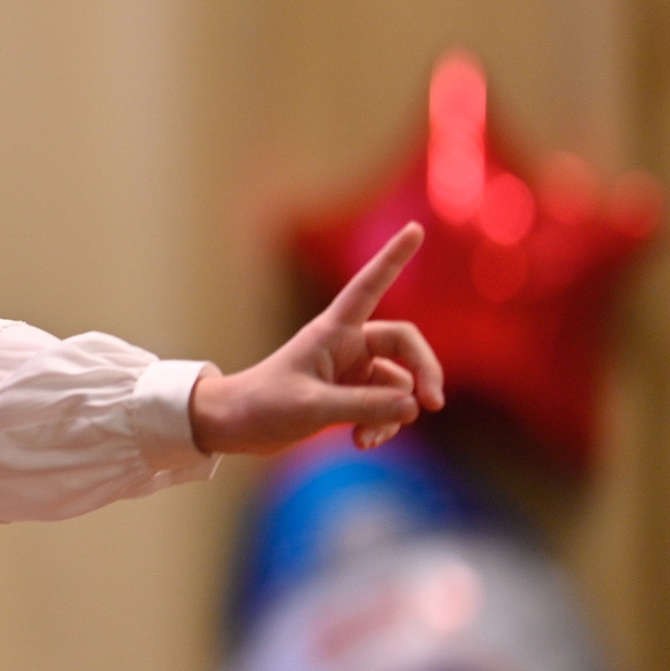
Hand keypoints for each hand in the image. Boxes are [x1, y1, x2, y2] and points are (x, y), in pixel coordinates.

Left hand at [189, 222, 445, 456]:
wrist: (235, 427)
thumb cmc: (263, 406)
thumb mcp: (312, 407)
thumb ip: (364, 407)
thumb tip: (413, 407)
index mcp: (333, 331)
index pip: (369, 286)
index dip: (393, 258)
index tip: (414, 228)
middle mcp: (347, 345)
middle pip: (406, 345)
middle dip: (425, 373)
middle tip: (434, 404)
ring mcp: (351, 371)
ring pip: (399, 385)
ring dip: (394, 412)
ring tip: (368, 437)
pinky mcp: (350, 396)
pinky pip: (386, 407)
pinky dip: (381, 425)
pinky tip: (362, 442)